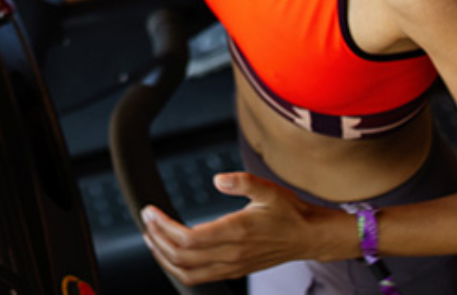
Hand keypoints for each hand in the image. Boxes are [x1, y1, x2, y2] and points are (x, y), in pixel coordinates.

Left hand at [140, 172, 348, 285]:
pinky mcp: (234, 270)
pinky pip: (199, 277)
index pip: (189, 238)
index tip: (151, 212)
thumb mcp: (268, 189)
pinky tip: (172, 255)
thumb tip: (218, 179)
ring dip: (164, 258)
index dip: (164, 227)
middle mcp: (232, 254)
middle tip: (147, 221)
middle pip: (182, 257)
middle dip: (158, 239)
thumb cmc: (290, 212)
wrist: (309, 236)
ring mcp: (232, 266)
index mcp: (237, 232)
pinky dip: (179, 269)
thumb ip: (243, 182)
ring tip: (152, 239)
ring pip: (187, 272)